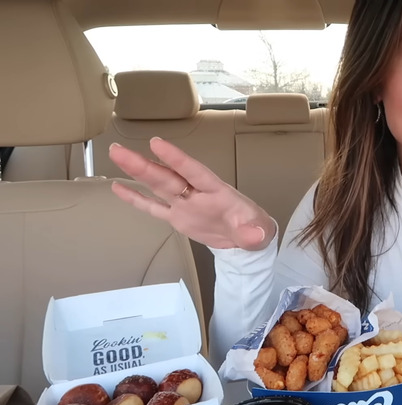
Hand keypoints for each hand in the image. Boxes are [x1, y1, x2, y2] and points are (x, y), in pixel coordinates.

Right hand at [109, 137, 275, 250]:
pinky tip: (118, 187)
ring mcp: (185, 204)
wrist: (247, 239)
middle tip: (120, 150)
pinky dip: (136, 198)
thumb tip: (253, 235)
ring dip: (137, 172)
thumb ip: (254, 232)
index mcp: (217, 192)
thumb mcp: (259, 232)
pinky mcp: (177, 217)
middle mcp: (196, 194)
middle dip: (144, 165)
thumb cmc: (254, 228)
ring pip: (157, 186)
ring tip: (116, 155)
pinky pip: (153, 207)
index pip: (195, 172)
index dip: (177, 159)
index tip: (157, 144)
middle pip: (168, 177)